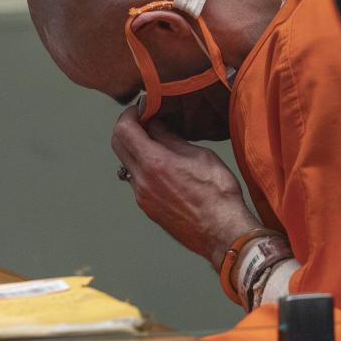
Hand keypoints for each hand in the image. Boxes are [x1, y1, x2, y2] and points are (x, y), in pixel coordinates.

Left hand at [110, 105, 261, 270]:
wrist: (222, 232)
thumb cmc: (218, 192)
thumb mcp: (199, 155)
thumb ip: (171, 139)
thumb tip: (154, 124)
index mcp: (154, 163)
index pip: (123, 129)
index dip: (129, 114)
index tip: (140, 108)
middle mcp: (141, 180)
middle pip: (118, 145)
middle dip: (127, 128)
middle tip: (145, 121)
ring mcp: (142, 197)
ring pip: (127, 164)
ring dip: (136, 150)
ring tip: (159, 145)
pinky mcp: (148, 209)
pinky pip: (137, 181)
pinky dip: (144, 168)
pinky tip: (165, 167)